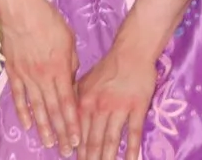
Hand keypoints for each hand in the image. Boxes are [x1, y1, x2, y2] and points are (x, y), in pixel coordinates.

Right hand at [0, 0, 81, 152]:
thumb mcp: (69, 41)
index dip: (72, 124)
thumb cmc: (49, 21)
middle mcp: (43, 78)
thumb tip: (71, 81)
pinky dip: (23, 112)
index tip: (77, 140)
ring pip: (36, 108)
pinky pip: (18, 97)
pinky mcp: (13, 73)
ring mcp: (26, 77)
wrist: (22, 10)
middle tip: (66, 151)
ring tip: (49, 143)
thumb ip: (71, 64)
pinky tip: (28, 125)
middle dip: (61, 132)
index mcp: (60, 70)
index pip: (68, 104)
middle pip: (53, 111)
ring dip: (43, 128)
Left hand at [77, 30, 165, 159]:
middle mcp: (100, 107)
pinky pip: (134, 132)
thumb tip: (65, 117)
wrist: (131, 52)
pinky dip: (131, 149)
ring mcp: (119, 108)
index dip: (77, 151)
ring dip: (107, 157)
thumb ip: (75, 99)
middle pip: (94, 140)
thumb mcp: (85, 81)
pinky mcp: (137, 107)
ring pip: (111, 139)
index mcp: (85, 101)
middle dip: (90, 159)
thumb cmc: (108, 67)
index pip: (79, 133)